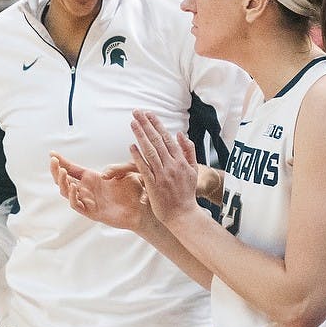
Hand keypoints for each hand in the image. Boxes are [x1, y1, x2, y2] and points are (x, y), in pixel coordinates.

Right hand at [50, 152, 148, 231]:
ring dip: (62, 182)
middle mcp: (88, 190)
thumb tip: (103, 175)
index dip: (62, 162)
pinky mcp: (93, 213)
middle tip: (53, 161)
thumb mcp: (126, 173)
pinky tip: (74, 186)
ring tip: (62, 172)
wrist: (145, 209)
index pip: (72, 169)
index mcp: (93, 179)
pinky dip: (73, 197)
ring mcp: (89, 201)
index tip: (52, 153)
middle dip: (56, 170)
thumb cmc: (136, 191)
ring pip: (67, 193)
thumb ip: (115, 170)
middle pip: (64, 180)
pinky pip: (77, 205)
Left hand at [129, 111, 198, 228]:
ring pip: (150, 151)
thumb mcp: (193, 170)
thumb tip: (181, 134)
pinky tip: (132, 146)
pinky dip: (138, 157)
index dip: (157, 125)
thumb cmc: (187, 193)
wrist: (184, 214)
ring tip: (132, 123)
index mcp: (181, 161)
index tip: (149, 114)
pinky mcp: (154, 185)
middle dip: (146, 125)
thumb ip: (189, 151)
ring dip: (141, 135)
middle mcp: (172, 165)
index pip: (167, 138)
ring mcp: (163, 175)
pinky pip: (145, 168)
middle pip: (157, 141)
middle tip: (137, 112)